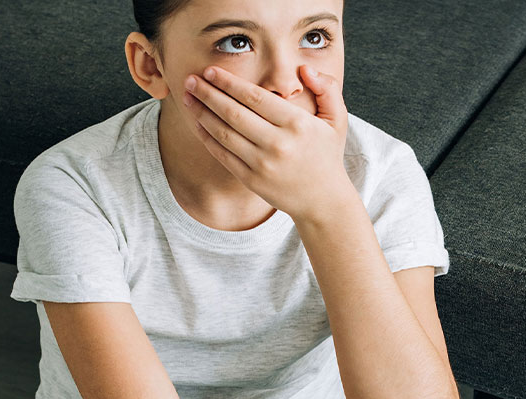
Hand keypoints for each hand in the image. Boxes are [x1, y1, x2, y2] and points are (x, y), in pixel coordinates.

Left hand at [182, 64, 358, 224]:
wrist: (323, 201)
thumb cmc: (327, 156)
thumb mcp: (337, 120)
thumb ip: (328, 88)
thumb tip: (305, 69)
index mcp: (297, 124)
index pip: (255, 97)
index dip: (230, 83)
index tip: (212, 71)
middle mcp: (278, 144)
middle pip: (234, 112)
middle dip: (208, 93)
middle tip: (191, 79)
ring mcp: (262, 164)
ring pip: (224, 133)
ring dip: (202, 113)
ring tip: (188, 97)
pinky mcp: (251, 179)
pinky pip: (223, 154)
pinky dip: (207, 137)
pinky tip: (198, 122)